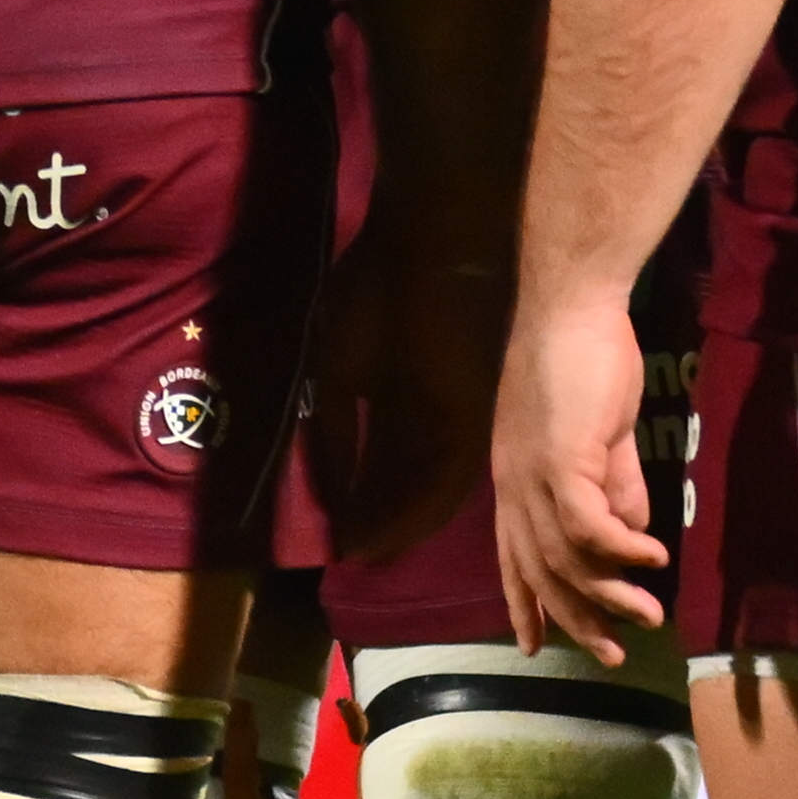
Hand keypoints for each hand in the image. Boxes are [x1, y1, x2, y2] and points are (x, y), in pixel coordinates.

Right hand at [309, 222, 511, 564]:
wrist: (430, 246)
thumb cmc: (378, 289)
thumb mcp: (338, 369)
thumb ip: (333, 430)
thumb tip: (325, 484)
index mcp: (405, 397)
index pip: (386, 462)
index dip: (363, 497)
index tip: (340, 532)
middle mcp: (433, 416)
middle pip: (406, 482)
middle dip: (379, 520)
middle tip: (354, 553)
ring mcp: (455, 418)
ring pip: (428, 490)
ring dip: (395, 524)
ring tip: (364, 550)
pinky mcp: (472, 417)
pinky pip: (445, 480)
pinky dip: (413, 512)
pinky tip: (382, 531)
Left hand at [489, 284, 671, 653]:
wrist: (574, 306)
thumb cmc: (586, 358)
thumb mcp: (600, 435)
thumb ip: (615, 483)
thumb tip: (635, 530)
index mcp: (514, 480)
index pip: (513, 557)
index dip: (526, 602)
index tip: (539, 645)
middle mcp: (513, 486)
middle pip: (540, 571)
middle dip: (577, 619)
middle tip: (614, 654)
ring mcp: (532, 476)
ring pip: (566, 559)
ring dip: (610, 594)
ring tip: (649, 615)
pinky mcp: (561, 461)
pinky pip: (590, 526)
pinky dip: (622, 550)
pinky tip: (654, 560)